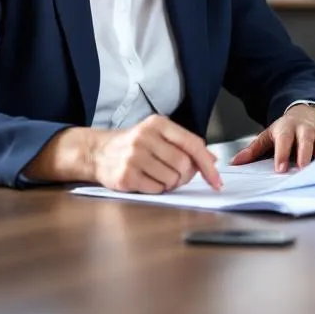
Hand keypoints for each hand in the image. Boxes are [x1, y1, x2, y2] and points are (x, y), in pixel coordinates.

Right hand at [26, 115, 222, 193]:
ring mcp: (133, 156)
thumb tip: (212, 160)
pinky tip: (146, 180)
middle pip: (184, 165)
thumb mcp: (159, 136)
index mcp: (158, 124)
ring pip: (172, 179)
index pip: (193, 144)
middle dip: (185, 177)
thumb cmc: (134, 145)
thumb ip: (185, 145)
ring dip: (170, 183)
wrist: (98, 152)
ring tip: (157, 175)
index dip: (208, 165)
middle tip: (176, 176)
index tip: (216, 181)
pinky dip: (156, 189)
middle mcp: (145, 137)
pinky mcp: (125, 175)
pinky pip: (156, 189)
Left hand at [230, 104, 314, 171]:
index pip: (284, 141)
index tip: (280, 170)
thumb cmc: (285, 129)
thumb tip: (235, 162)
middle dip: (305, 155)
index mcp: (287, 128)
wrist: (306, 113)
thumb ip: (253, 149)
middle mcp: (305, 128)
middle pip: (306, 140)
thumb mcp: (268, 135)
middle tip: (302, 170)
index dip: (282, 155)